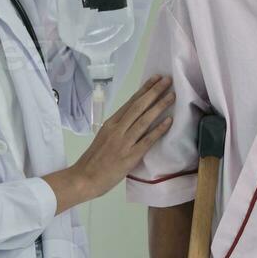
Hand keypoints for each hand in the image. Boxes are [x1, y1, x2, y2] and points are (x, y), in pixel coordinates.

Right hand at [67, 75, 173, 197]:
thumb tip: (134, 119)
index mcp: (110, 123)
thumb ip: (118, 128)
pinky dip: (158, 130)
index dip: (144, 90)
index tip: (155, 78)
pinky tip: (169, 121)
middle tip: (167, 80)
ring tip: (172, 95)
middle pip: (138, 107)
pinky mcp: (130, 156)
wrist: (84, 178)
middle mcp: (117, 129)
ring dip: (159, 106)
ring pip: (144, 120)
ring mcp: (124, 142)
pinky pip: (147, 140)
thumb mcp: (104, 137)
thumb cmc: (94, 160)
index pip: (130, 103)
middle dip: (154, 92)